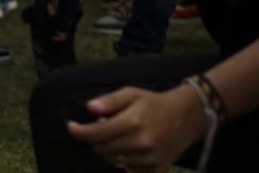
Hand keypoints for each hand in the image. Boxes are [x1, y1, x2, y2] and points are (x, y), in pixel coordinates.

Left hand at [67, 85, 209, 171]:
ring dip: (108, 150)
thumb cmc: (154, 103)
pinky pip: (128, 169)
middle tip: (100, 128)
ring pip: (112, 161)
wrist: (186, 118)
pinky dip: (123, 159)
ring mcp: (149, 159)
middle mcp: (141, 143)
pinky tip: (130, 147)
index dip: (79, 131)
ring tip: (118, 135)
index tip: (72, 127)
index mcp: (132, 122)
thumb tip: (89, 108)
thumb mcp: (131, 93)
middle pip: (101, 149)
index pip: (96, 133)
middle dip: (94, 139)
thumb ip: (109, 101)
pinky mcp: (155, 170)